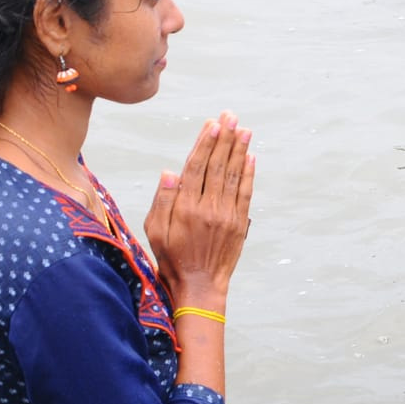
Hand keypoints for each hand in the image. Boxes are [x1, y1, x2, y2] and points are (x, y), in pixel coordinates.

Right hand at [144, 111, 254, 304]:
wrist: (199, 287)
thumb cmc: (172, 258)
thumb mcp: (154, 231)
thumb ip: (162, 200)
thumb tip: (170, 171)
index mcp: (185, 208)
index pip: (197, 167)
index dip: (205, 143)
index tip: (212, 123)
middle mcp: (207, 208)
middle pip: (217, 166)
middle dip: (224, 138)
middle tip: (231, 116)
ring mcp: (226, 215)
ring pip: (233, 175)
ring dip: (239, 150)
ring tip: (244, 129)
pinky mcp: (240, 223)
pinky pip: (245, 193)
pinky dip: (248, 173)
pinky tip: (250, 156)